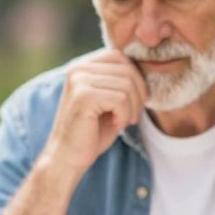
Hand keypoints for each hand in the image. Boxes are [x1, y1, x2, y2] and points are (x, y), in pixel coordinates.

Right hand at [40, 49, 147, 178]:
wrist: (68, 158)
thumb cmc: (92, 132)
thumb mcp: (108, 101)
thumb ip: (120, 80)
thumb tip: (146, 65)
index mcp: (82, 66)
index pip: (119, 56)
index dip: (136, 78)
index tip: (135, 102)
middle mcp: (77, 69)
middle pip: (126, 69)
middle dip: (138, 95)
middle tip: (132, 116)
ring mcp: (78, 81)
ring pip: (126, 85)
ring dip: (131, 108)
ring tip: (121, 122)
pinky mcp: (83, 96)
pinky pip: (120, 99)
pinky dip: (124, 115)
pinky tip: (115, 126)